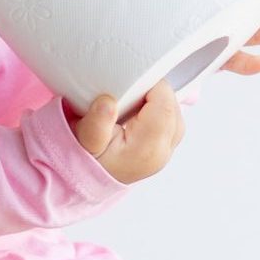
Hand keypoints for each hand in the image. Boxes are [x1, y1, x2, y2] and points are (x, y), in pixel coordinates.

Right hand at [69, 79, 183, 183]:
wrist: (87, 180)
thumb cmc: (85, 158)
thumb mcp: (84, 139)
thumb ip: (96, 122)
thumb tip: (108, 103)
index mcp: (147, 148)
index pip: (165, 103)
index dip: (153, 84)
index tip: (133, 79)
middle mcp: (162, 152)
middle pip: (174, 107)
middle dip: (156, 92)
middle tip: (131, 89)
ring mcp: (166, 153)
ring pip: (175, 114)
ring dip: (157, 101)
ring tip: (133, 100)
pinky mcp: (164, 150)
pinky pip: (171, 122)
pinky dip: (158, 111)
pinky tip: (139, 111)